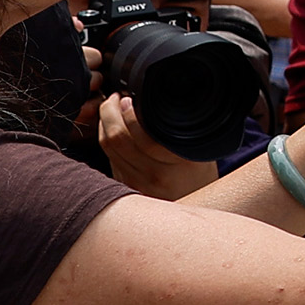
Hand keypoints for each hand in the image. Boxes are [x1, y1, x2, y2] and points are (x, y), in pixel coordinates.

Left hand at [94, 93, 216, 202]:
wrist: (195, 206)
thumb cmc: (199, 176)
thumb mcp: (199, 152)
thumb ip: (179, 132)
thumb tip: (157, 102)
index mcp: (176, 165)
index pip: (144, 138)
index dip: (130, 114)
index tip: (129, 98)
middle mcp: (153, 177)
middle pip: (117, 140)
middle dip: (110, 112)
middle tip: (115, 99)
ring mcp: (135, 184)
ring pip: (108, 148)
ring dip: (104, 124)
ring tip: (112, 109)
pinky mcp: (123, 187)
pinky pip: (108, 157)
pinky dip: (107, 139)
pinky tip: (113, 128)